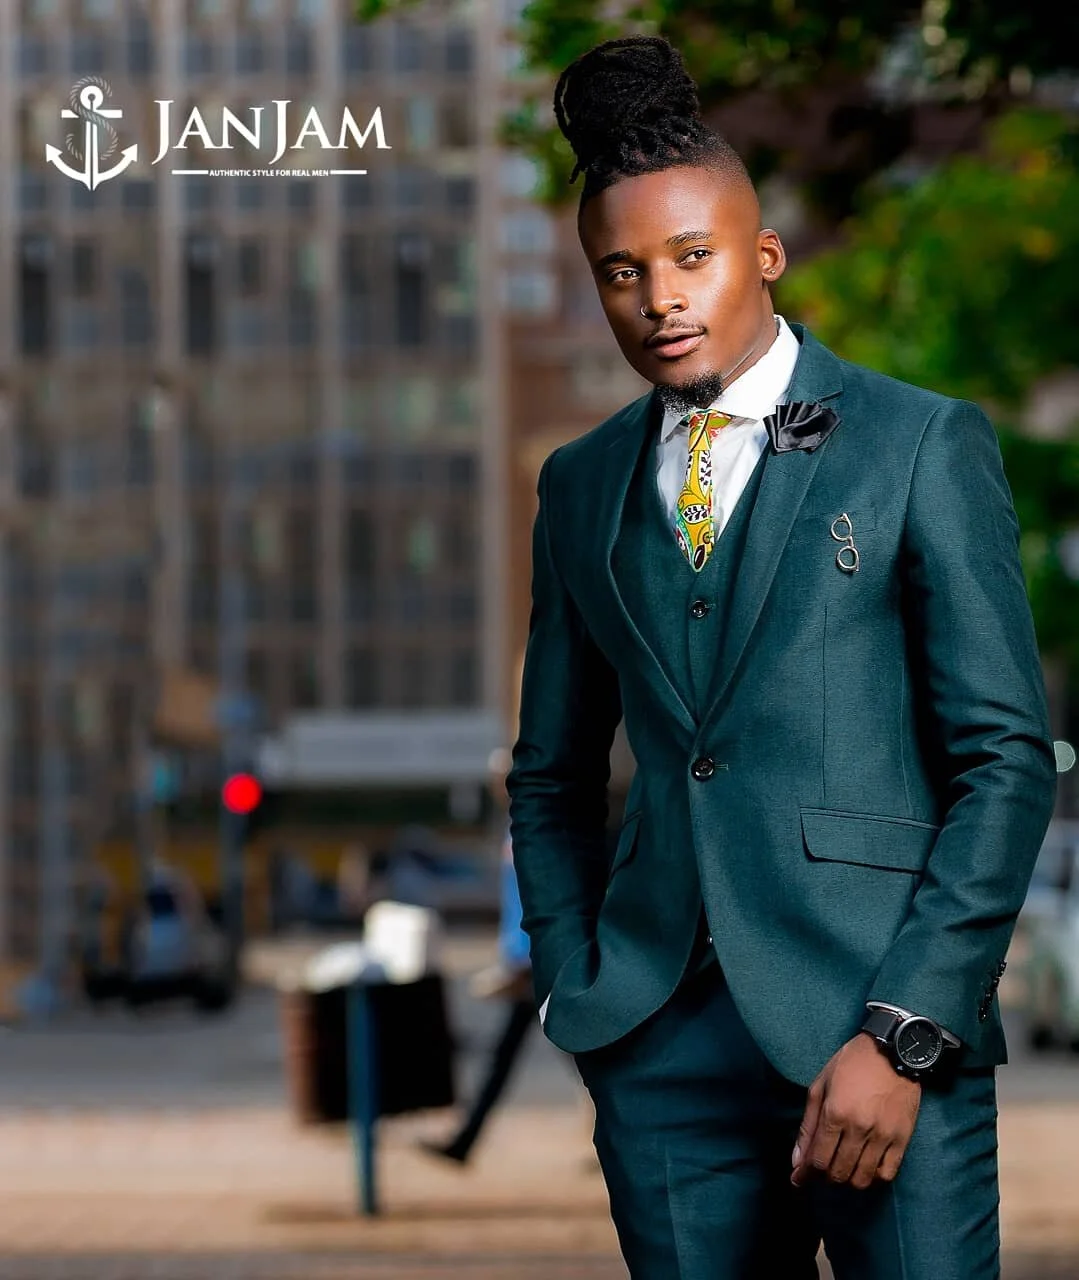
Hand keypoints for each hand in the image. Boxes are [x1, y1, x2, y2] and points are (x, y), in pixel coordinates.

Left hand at [791, 1033, 920, 1189]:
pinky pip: (887, 1173)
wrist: (893, 1051)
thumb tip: (797, 1161)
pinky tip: (865, 1167)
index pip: (818, 1160)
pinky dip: (873, 1178)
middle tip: (820, 1171)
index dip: (805, 1175)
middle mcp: (859, 1128)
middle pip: (838, 1173)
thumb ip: (808, 1125)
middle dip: (824, 1178)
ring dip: (847, 1180)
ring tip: (841, 1169)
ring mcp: (883, 1136)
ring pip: (862, 1179)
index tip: (798, 1180)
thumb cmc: (851, 1064)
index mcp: (835, 1113)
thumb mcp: (820, 1085)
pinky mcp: (902, 1139)